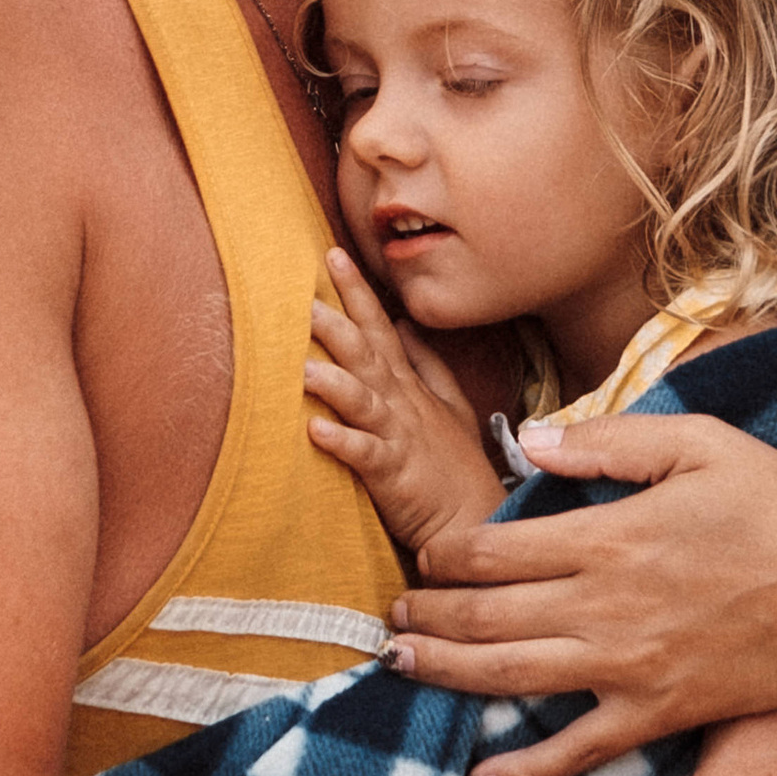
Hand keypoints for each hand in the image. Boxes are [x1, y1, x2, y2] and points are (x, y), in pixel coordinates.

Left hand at [307, 248, 502, 558]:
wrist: (475, 520)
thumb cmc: (455, 465)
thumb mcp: (448, 405)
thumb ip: (426, 363)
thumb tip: (402, 324)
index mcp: (408, 386)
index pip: (379, 328)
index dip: (357, 292)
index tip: (332, 255)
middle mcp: (401, 404)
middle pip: (366, 355)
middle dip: (336, 324)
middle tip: (301, 297)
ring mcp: (398, 437)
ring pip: (363, 401)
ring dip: (334, 382)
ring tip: (301, 367)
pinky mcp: (393, 474)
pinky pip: (365, 455)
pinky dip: (342, 441)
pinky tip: (314, 430)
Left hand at [390, 409, 776, 775]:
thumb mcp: (701, 444)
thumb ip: (611, 442)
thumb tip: (534, 441)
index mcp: (607, 538)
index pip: (494, 550)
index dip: (446, 556)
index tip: (425, 556)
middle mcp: (602, 609)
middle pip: (486, 619)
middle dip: (427, 618)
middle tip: (390, 618)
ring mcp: (626, 670)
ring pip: (510, 680)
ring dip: (446, 674)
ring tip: (401, 666)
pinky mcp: (656, 714)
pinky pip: (576, 751)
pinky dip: (524, 769)